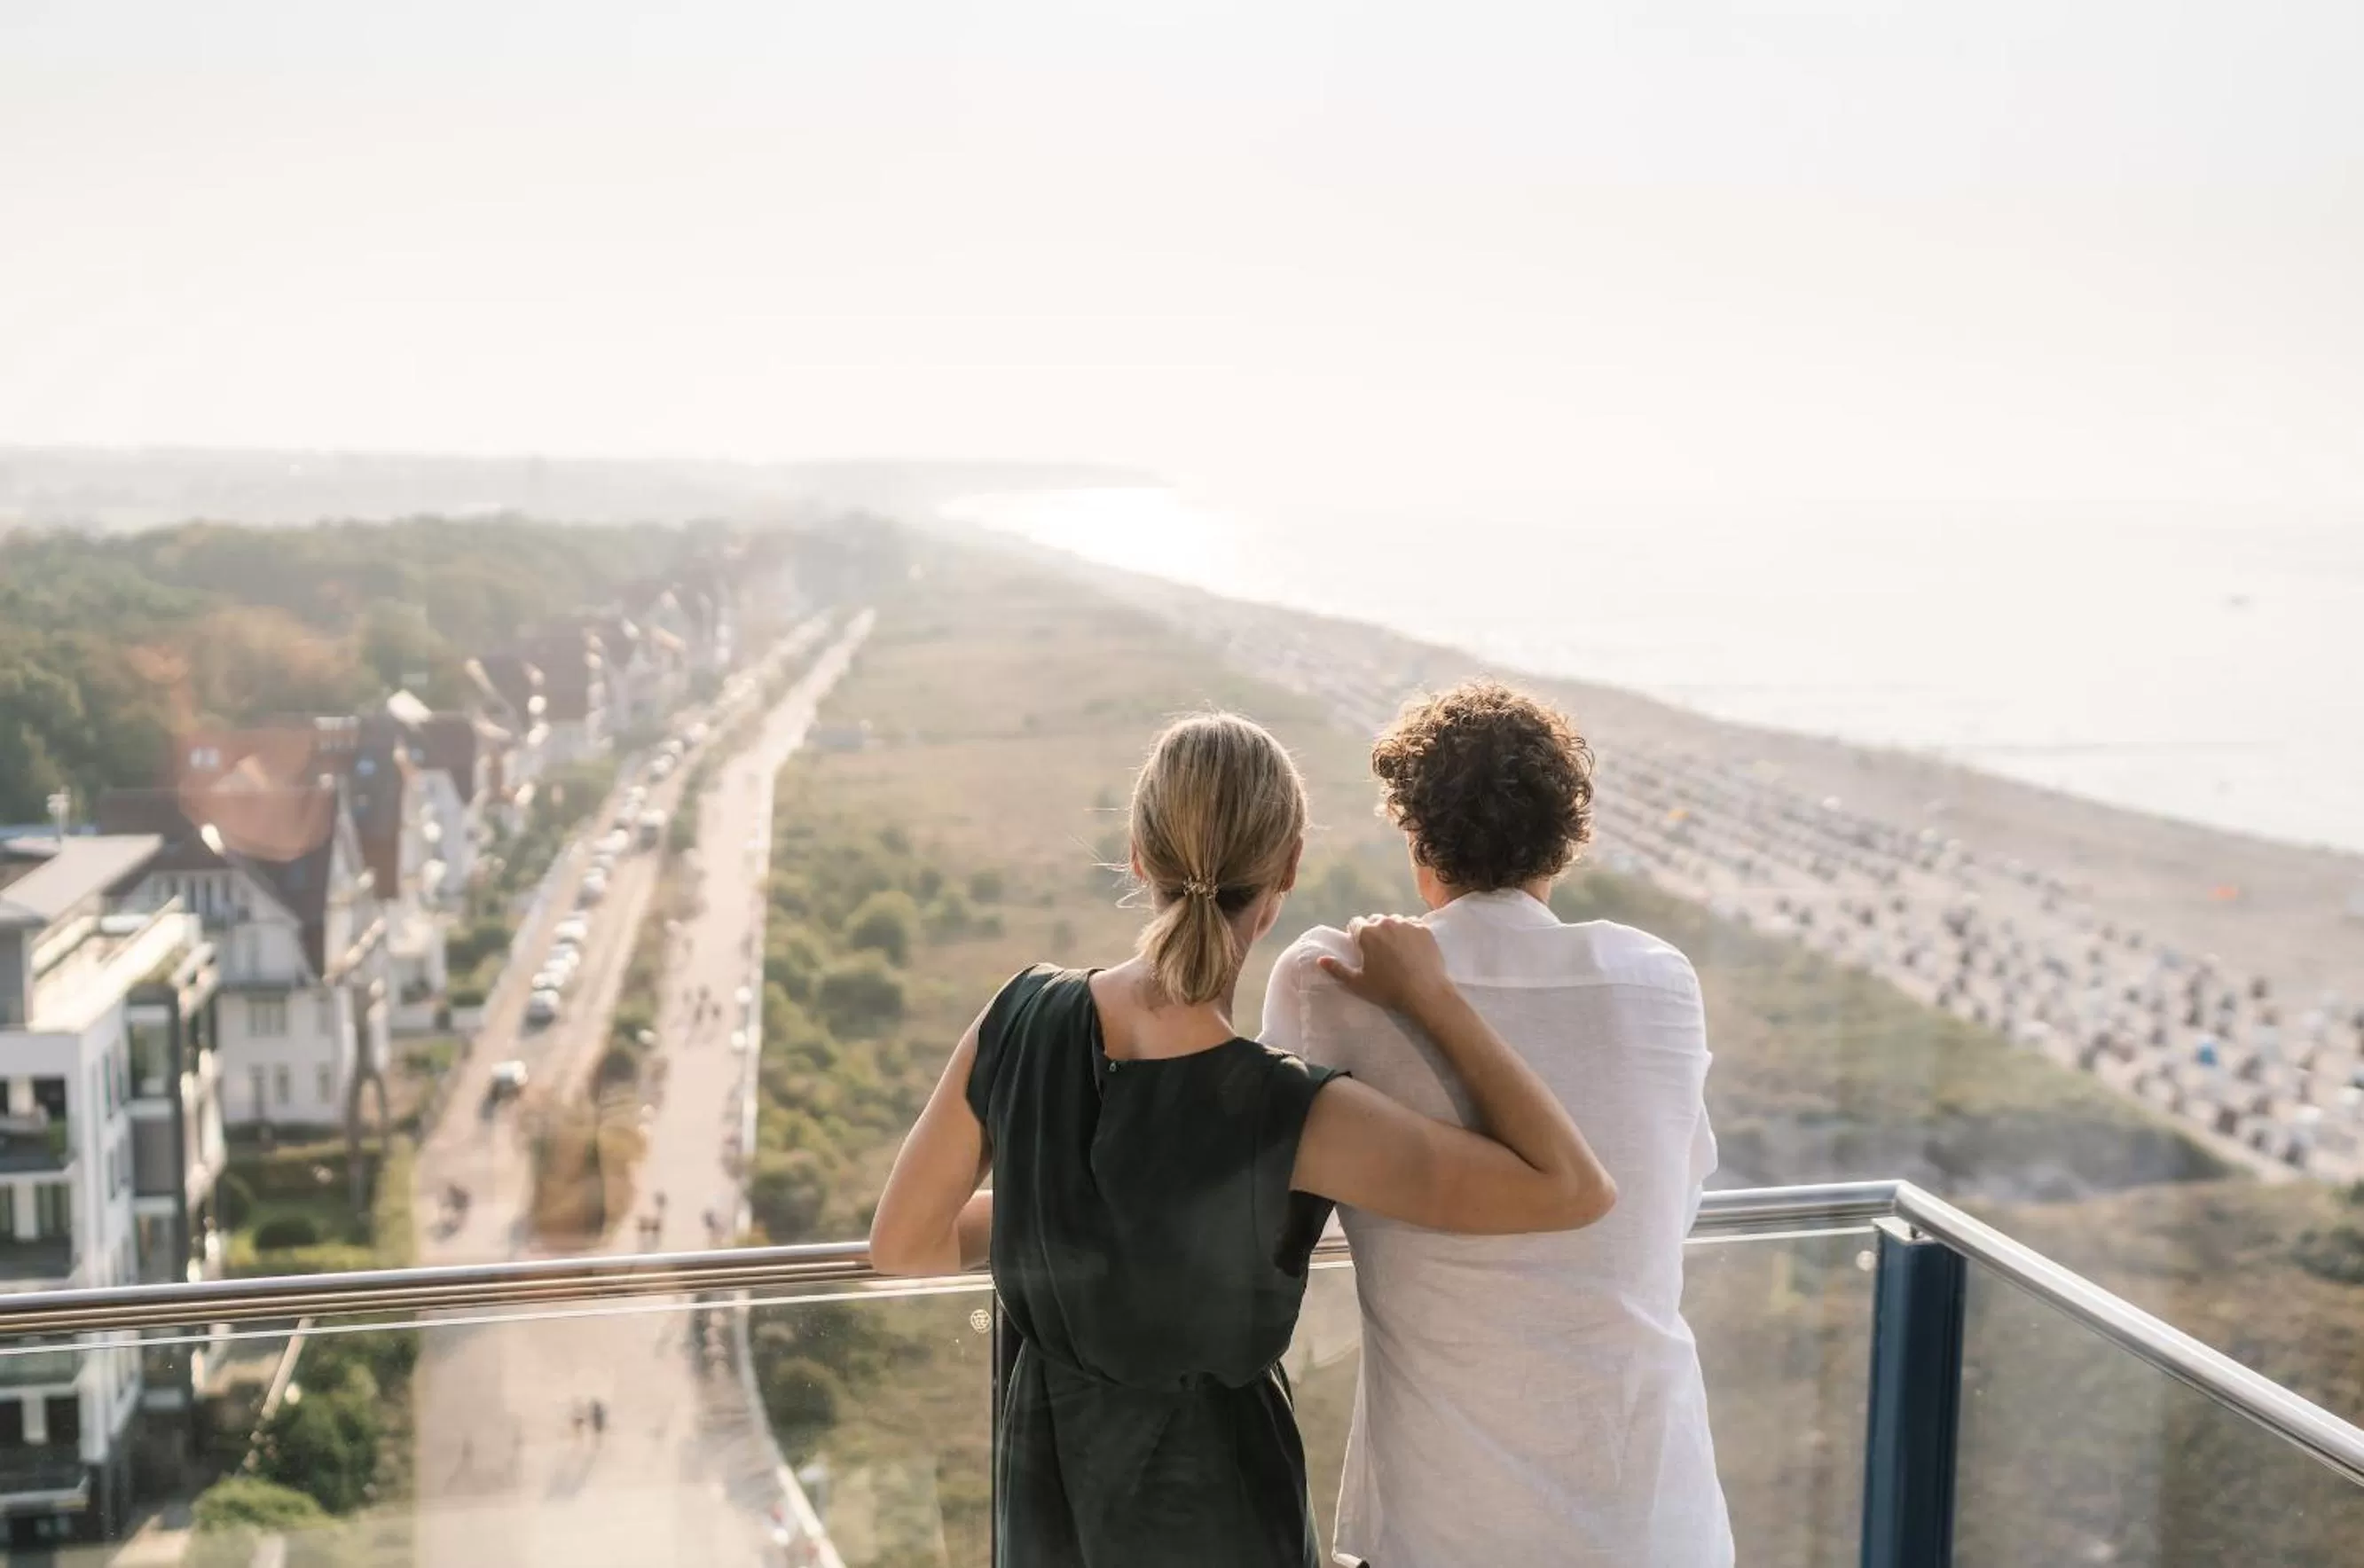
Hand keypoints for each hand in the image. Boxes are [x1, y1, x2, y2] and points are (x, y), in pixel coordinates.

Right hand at [1316, 914, 1452, 1016]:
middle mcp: (1386, 922)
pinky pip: (1413, 924)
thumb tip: (1320, 959)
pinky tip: (1412, 947)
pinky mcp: (1425, 928)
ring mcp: (1407, 923)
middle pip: (1375, 919)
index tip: (1362, 949)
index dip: (1356, 935)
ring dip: (1393, 929)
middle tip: (1379, 951)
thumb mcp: (1358, 983)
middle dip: (1374, 931)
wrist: (1424, 992)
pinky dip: (1410, 931)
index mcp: (1367, 933)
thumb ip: (1337, 969)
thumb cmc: (1388, 989)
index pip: (1355, 923)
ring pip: (1395, 920)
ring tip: (1397, 948)